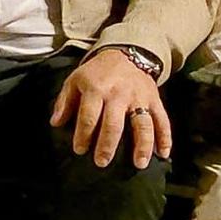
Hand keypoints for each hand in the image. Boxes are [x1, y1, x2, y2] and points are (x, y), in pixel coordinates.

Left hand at [50, 50, 170, 168]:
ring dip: (142, 145)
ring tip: (139, 164)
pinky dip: (165, 137)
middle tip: (102, 162)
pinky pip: (163, 120)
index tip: (79, 150)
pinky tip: (164, 153)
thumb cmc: (96, 72)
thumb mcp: (75, 80)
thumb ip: (64, 102)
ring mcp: (139, 98)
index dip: (83, 135)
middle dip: (107, 145)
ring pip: (142, 123)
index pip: (88, 116)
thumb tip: (55, 123)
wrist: (125, 55)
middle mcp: (119, 95)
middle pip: (114, 123)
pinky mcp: (155, 100)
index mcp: (96, 89)